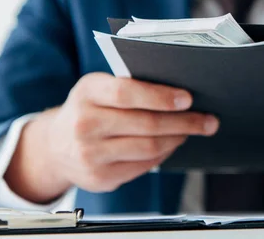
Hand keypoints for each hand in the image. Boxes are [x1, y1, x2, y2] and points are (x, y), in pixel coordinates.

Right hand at [5, 73, 218, 203]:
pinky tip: (173, 144)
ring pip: (149, 147)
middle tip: (207, 120)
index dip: (160, 97)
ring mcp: (89, 154)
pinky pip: (144, 165)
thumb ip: (132, 86)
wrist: (56, 146)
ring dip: (178, 138)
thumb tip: (182, 94)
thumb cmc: (91, 108)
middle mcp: (84, 124)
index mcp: (87, 92)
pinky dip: (164, 154)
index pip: (126, 93)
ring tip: (193, 130)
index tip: (188, 99)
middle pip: (145, 124)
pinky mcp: (99, 178)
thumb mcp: (100, 89)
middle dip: (184, 122)